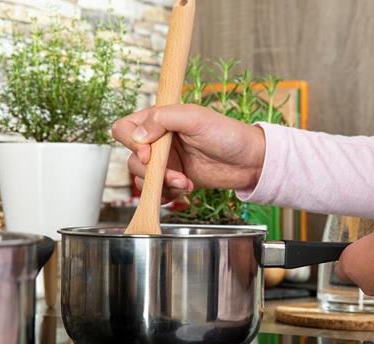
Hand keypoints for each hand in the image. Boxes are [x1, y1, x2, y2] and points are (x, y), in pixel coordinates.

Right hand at [111, 104, 265, 199]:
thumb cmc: (227, 133)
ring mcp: (166, 162)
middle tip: (175, 175)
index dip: (131, 144)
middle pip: (132, 159)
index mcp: (159, 120)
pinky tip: (185, 189)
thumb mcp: (195, 117)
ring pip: (142, 179)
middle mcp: (158, 141)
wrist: (249, 162)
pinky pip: (155, 193)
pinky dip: (166, 195)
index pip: (125, 129)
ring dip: (162, 185)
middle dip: (152, 172)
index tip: (150, 155)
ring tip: (186, 183)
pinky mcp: (173, 180)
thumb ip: (163, 119)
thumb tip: (138, 136)